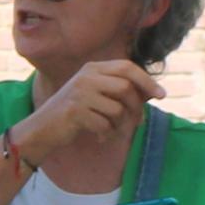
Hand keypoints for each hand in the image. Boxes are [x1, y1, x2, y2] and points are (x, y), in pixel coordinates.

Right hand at [11, 58, 161, 164]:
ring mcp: (79, 92)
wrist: (43, 128)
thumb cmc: (75, 113)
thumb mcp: (96, 95)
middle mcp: (86, 76)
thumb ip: (120, 91)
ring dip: (119, 125)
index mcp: (93, 68)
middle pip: (125, 87)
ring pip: (117, 108)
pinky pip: (105, 124)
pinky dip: (106, 134)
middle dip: (136, 107)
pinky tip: (98, 136)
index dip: (146, 80)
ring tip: (110, 130)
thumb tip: (153, 93)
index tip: (162, 95)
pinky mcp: (75, 111)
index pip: (127, 67)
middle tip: (137, 122)